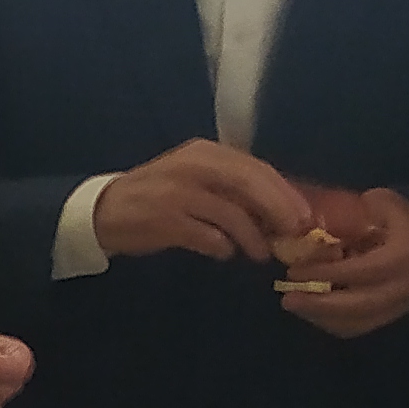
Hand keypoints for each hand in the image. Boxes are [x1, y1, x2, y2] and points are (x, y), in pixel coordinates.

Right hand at [93, 140, 310, 263]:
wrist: (103, 211)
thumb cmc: (159, 197)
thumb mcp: (197, 181)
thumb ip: (232, 189)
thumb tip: (280, 212)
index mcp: (205, 152)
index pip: (256, 168)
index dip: (285, 193)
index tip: (305, 217)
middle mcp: (193, 165)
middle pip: (249, 184)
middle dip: (278, 211)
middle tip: (294, 234)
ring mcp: (176, 192)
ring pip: (231, 213)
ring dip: (252, 237)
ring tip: (260, 255)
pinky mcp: (163, 219)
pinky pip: (206, 235)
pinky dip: (221, 247)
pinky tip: (224, 253)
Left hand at [277, 182, 408, 338]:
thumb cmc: (387, 215)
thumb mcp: (374, 202)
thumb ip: (348, 216)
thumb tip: (310, 230)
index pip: (365, 270)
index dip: (328, 274)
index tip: (295, 272)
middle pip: (361, 304)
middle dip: (320, 304)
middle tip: (287, 298)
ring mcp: (404, 304)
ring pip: (357, 321)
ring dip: (320, 316)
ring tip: (294, 303)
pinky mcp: (392, 316)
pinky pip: (357, 327)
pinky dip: (329, 321)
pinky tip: (309, 309)